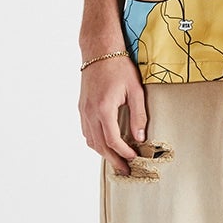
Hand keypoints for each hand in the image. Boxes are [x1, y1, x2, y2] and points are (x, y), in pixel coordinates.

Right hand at [79, 55, 148, 174]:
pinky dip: (95, 142)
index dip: (124, 152)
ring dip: (103, 153)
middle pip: (99, 145)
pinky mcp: (82, 107)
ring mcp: (84, 110)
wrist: (99, 51)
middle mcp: (90, 112)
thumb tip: (140, 137)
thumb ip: (138, 115)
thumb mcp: (135, 90)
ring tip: (116, 160)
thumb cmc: (119, 67)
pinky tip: (105, 144)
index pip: (113, 140)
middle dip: (113, 160)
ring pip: (90, 140)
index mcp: (104, 108)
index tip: (134, 157)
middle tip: (125, 170)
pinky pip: (86, 131)